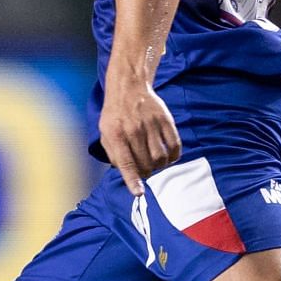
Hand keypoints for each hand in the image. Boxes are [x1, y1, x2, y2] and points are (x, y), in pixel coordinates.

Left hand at [99, 80, 181, 194]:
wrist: (129, 86)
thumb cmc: (115, 114)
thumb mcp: (105, 133)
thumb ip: (113, 155)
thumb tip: (126, 174)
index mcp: (116, 134)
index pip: (126, 162)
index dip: (133, 180)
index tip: (139, 193)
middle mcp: (134, 130)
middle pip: (146, 163)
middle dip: (146, 173)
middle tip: (145, 170)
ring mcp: (151, 124)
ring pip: (161, 157)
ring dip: (159, 166)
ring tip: (154, 162)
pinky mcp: (165, 120)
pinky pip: (174, 145)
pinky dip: (173, 156)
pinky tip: (167, 156)